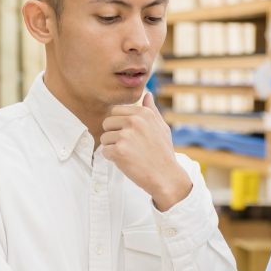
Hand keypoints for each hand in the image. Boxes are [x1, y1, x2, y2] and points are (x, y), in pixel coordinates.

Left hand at [101, 92, 191, 210]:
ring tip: (128, 154)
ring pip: (104, 138)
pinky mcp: (119, 150)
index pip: (116, 111)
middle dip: (113, 135)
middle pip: (107, 122)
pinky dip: (112, 159)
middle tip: (127, 146)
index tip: (130, 135)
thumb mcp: (161, 127)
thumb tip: (147, 94)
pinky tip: (126, 162)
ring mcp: (126, 136)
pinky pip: (104, 151)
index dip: (119, 124)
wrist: (166, 176)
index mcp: (143, 113)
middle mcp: (134, 121)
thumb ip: (151, 110)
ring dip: (112, 147)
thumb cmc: (163, 152)